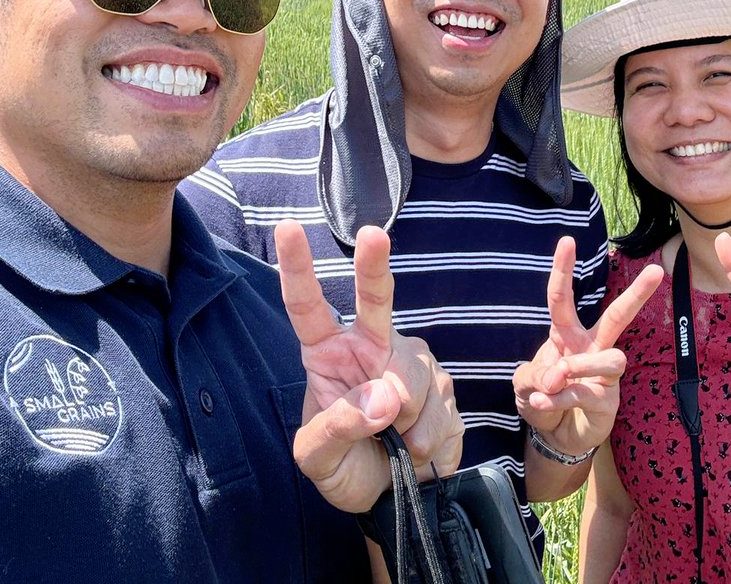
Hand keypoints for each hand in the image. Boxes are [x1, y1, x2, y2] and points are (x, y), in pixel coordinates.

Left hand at [275, 219, 462, 511]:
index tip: (287, 230)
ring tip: (399, 447)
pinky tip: (419, 451)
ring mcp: (409, 360)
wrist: (389, 500)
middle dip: (373, 264)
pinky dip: (430, 439)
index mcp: (327, 352)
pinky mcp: (442, 383)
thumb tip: (385, 397)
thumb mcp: (318, 459)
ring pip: (414, 376)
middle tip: (372, 236)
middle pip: (374, 299)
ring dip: (409, 423)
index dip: (297, 268)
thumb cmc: (342, 468)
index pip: (306, 306)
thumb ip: (339, 427)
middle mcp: (369, 344)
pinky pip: (442, 407)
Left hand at [513, 237, 662, 457]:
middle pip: (618, 316)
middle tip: (656, 271)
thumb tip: (559, 375)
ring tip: (554, 380)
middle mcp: (591, 348)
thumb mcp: (524, 383)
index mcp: (566, 334)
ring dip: (579, 367)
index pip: (563, 298)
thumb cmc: (541, 398)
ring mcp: (604, 374)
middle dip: (637, 294)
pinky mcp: (609, 400)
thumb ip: (534, 375)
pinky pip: (588, 392)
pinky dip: (559, 398)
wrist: (553, 437)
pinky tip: (542, 403)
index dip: (564, 269)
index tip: (567, 240)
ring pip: (610, 358)